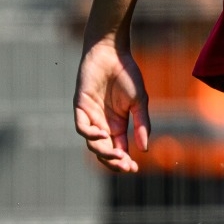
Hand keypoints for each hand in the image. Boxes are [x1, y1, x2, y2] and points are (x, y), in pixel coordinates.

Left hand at [73, 38, 150, 173]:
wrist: (113, 54)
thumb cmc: (127, 74)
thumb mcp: (140, 102)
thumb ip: (141, 125)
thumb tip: (144, 149)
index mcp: (117, 124)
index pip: (119, 148)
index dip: (125, 160)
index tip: (134, 169)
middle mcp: (103, 124)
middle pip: (104, 150)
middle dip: (114, 161)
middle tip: (125, 166)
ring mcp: (91, 116)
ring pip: (92, 143)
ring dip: (103, 151)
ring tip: (117, 154)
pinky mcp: (80, 107)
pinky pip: (82, 127)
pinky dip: (90, 134)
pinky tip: (102, 136)